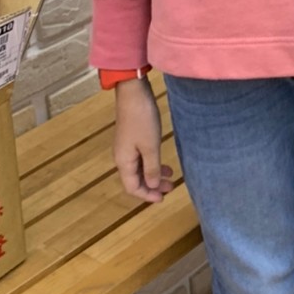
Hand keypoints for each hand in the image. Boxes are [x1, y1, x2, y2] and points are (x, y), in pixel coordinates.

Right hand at [113, 77, 175, 203]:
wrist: (134, 94)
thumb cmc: (142, 120)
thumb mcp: (150, 146)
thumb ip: (151, 168)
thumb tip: (151, 186)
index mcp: (124, 162)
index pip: (132, 187)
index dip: (147, 195)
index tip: (162, 198)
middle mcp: (122, 157)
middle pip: (136, 179)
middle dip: (152, 186)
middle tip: (171, 188)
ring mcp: (126, 147)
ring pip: (140, 168)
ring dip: (154, 174)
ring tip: (171, 176)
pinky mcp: (132, 138)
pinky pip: (141, 158)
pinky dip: (152, 163)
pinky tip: (163, 162)